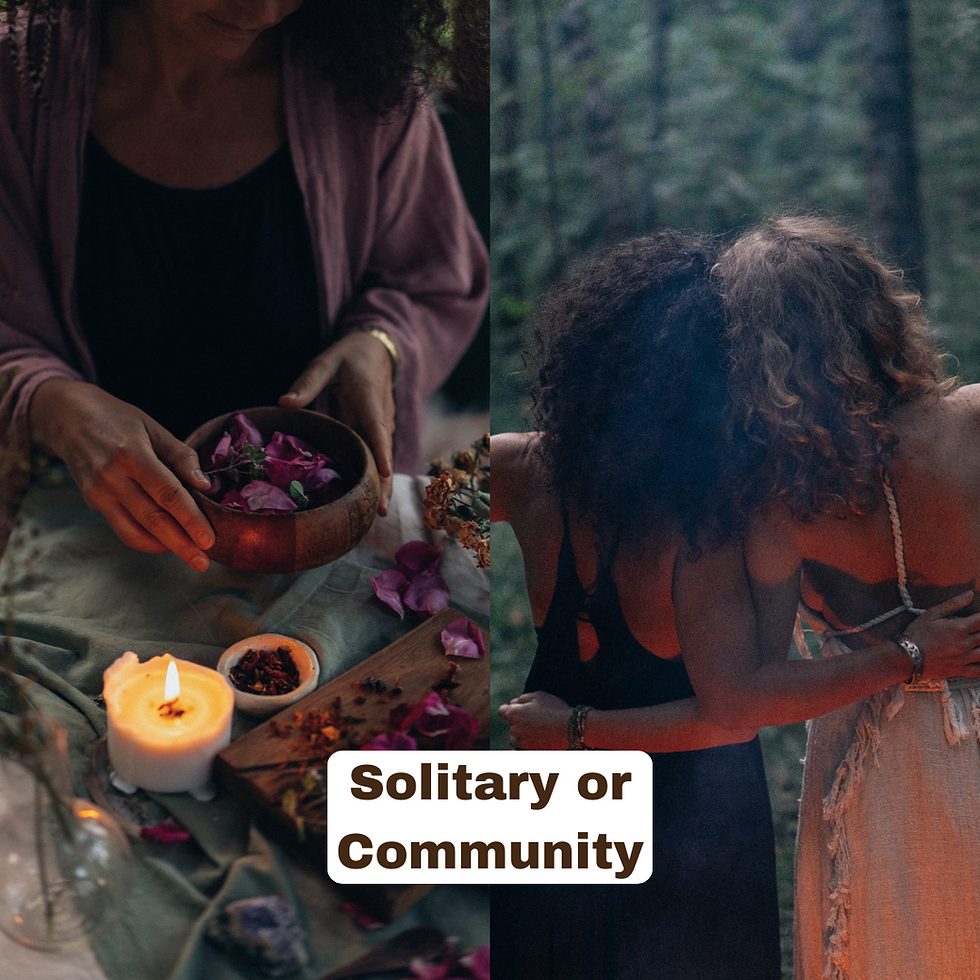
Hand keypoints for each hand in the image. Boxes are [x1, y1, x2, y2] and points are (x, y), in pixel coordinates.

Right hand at [29, 379, 213, 569]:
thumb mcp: (154, 428)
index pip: (167, 493)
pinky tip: (166, 543)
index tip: (209, 538)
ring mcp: (99, 492)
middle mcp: (112, 476)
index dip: (190, 518)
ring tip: (190, 557)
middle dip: (181, 543)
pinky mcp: (93, 501)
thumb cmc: (119, 420)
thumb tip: (205, 486)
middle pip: (153, 518)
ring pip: (135, 530)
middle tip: (203, 562)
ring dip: (165, 548)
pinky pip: (122, 528)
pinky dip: (146, 540)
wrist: (70, 418)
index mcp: (132, 453)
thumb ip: (181, 457)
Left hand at [279, 332, 394, 515]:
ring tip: (377, 514)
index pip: (377, 428)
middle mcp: (381, 416)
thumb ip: (307, 382)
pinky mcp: (376, 432)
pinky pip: (376, 456)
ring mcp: (382, 426)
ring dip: (381, 485)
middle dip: (384, 482)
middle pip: (384, 453)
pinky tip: (367, 499)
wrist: (378, 351)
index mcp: (370, 399)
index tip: (384, 472)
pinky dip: (374, 477)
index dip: (381, 452)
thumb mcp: (327, 361)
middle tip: (381, 511)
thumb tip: (284, 403)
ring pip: (382, 459)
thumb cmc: (350, 356)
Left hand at [497, 690, 571, 749]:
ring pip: (515, 739)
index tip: (514, 708)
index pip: (502, 711)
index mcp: (513, 714)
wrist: (570, 728)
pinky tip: (535, 741)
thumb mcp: (538, 696)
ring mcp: (522, 743)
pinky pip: (522, 750)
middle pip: (511, 725)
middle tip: (533, 718)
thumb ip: (521, 699)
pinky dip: (527, 745)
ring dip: (521, 735)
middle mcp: (514, 730)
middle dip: (518, 721)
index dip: (508, 708)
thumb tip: (513, 703)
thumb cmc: (554, 709)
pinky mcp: (530, 752)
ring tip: (537, 730)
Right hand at [902, 590, 979, 678]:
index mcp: (959, 628)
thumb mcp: (932, 614)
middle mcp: (965, 644)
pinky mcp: (959, 670)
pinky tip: (979, 659)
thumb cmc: (917, 633)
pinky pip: (979, 671)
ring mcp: (963, 658)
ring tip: (979, 641)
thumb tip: (970, 594)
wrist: (906, 657)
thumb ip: (953, 604)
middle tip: (978, 628)